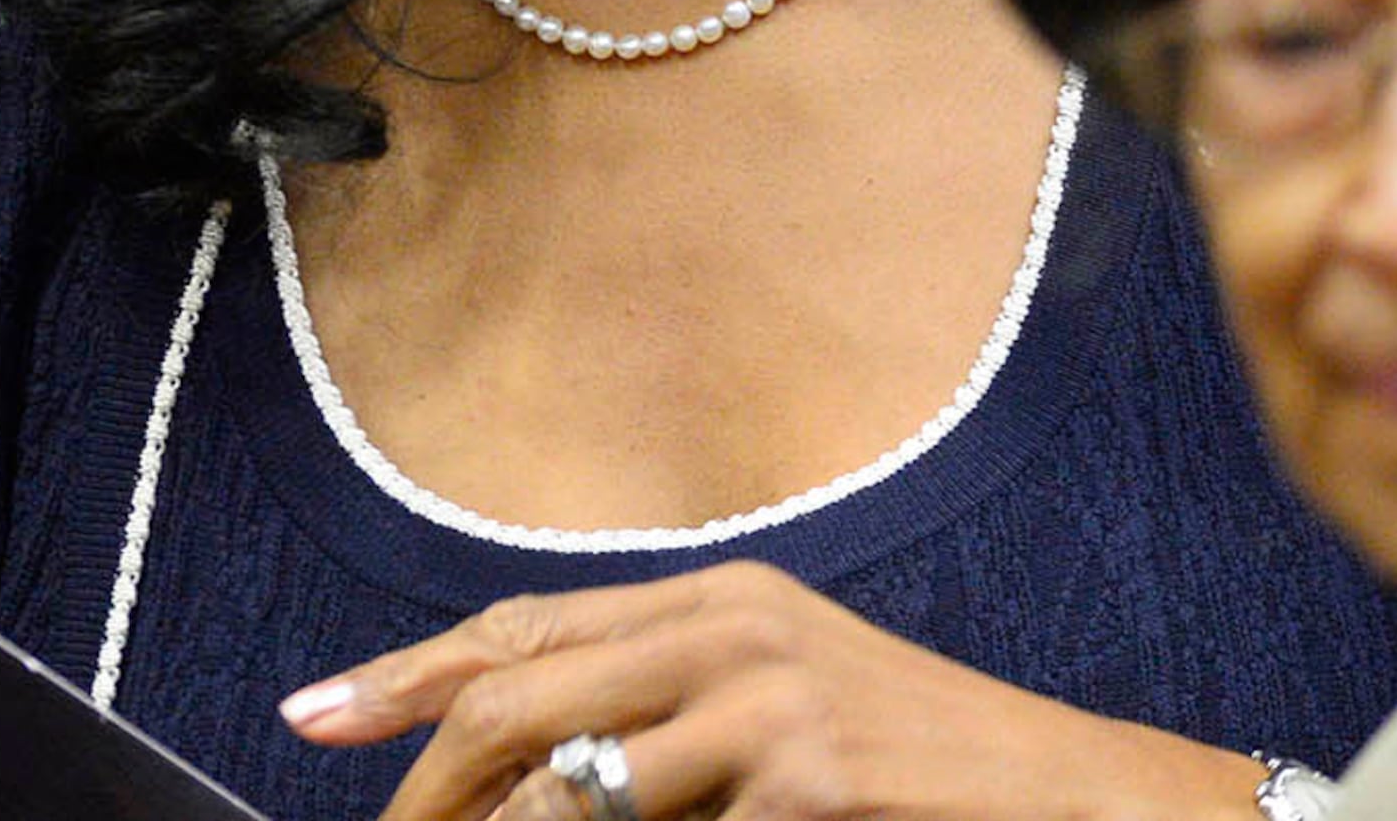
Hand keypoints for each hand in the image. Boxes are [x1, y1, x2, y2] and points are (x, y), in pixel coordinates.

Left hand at [276, 562, 1262, 820]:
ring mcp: (773, 701)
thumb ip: (663, 722)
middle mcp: (733, 628)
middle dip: (424, 781)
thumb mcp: (781, 713)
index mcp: (718, 601)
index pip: (524, 628)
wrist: (1080, 796)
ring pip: (575, 789)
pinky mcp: (813, 778)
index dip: (408, 675)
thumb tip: (525, 782)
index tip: (316, 714)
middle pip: (520, 697)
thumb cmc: (923, 770)